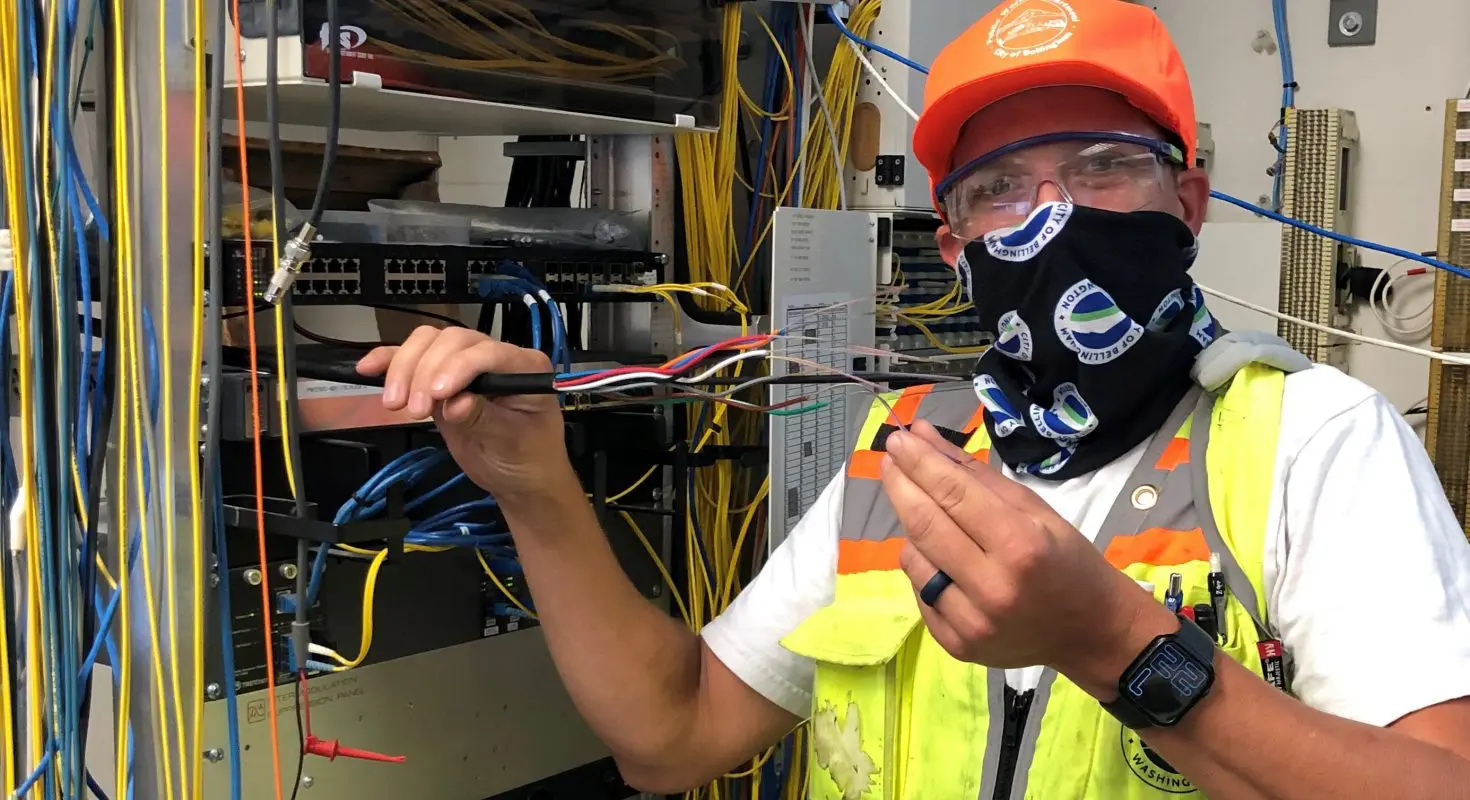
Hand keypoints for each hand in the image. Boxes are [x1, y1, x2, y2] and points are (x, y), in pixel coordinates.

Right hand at [356, 326, 569, 503]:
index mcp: (526, 366)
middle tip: (414, 410)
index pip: (487, 352)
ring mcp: (465, 365)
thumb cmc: (527, 459)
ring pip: (428, 343)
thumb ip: (481, 418)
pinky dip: (390, 361)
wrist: (521, 479)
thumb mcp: (511, 443)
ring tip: (396, 405)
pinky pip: (414, 360)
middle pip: (452, 340)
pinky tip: (369, 368)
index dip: (459, 367)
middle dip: (426, 371)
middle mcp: (496, 356)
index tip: (438, 395)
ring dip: (405, 368)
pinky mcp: (441, 379)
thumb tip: (453, 404)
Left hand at [879, 421, 1176, 697]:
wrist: (1089, 632)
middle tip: (890, 458)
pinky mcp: (956, 644)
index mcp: (1020, 546)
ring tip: (930, 514)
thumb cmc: (1067, 561)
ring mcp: (971, 622)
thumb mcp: (1033, 509)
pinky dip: (923, 567)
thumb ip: (973, 474)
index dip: (919, 462)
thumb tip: (923, 438)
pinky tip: (941, 557)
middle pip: (925, 525)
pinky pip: (920, 591)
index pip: (954, 494)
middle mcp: (992, 587)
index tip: (899, 438)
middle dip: (900, 484)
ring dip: (912, 529)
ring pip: (913, 559)